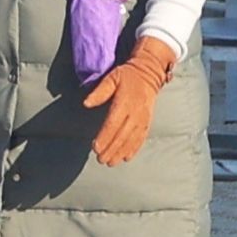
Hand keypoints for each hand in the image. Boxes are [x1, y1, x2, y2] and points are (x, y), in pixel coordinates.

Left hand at [80, 38, 178, 166]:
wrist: (150, 73)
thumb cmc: (127, 76)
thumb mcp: (112, 78)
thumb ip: (100, 91)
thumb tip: (86, 103)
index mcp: (124, 102)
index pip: (113, 123)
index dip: (104, 137)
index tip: (95, 147)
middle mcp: (135, 112)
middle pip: (122, 135)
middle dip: (111, 149)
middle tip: (101, 160)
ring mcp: (143, 118)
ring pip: (132, 139)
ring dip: (121, 152)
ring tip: (111, 162)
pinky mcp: (148, 121)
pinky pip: (141, 138)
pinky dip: (134, 149)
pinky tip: (127, 157)